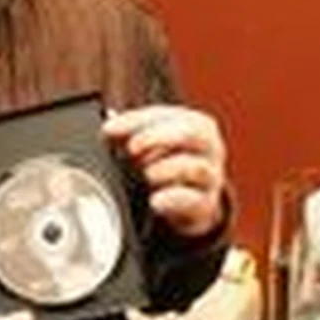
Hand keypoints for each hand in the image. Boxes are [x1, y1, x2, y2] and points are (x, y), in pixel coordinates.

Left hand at [103, 105, 226, 236]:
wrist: (188, 201)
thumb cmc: (167, 161)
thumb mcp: (151, 143)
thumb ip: (131, 132)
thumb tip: (108, 127)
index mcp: (197, 125)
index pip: (168, 114)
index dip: (135, 120)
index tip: (108, 130)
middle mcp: (210, 148)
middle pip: (192, 133)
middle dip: (157, 137)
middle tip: (131, 148)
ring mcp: (211, 177)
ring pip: (196, 167)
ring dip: (165, 169)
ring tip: (147, 174)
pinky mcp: (205, 205)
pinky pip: (194, 200)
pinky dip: (172, 199)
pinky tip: (154, 200)